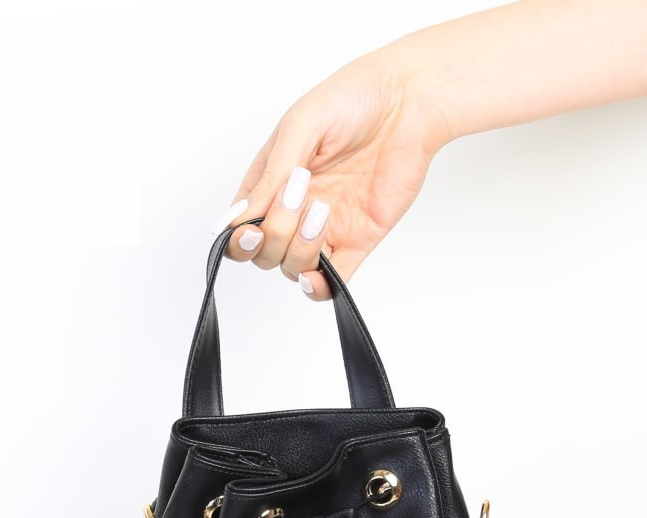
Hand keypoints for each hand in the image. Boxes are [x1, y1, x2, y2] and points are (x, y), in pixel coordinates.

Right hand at [216, 42, 450, 300]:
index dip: (240, 238)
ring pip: (293, 267)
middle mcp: (294, 209)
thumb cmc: (352, 100)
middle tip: (300, 197)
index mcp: (271, 182)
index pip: (239, 228)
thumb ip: (271, 175)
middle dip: (275, 236)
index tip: (253, 227)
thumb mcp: (300, 127)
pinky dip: (319, 288)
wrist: (407, 102)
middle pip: (265, 253)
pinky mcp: (356, 241)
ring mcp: (324, 228)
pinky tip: (317, 276)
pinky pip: (332, 281)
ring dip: (301, 249)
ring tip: (323, 211)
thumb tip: (239, 218)